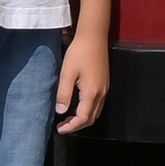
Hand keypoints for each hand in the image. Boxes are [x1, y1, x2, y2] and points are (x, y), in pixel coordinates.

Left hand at [55, 18, 110, 134]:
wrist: (94, 37)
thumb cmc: (78, 53)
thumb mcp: (67, 72)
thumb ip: (64, 93)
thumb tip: (61, 112)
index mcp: (91, 92)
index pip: (83, 117)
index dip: (72, 126)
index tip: (60, 129)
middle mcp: (101, 93)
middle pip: (91, 118)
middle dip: (77, 125)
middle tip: (62, 126)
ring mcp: (105, 89)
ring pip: (96, 112)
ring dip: (83, 119)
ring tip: (67, 119)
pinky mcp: (104, 84)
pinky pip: (98, 105)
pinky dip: (88, 112)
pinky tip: (77, 107)